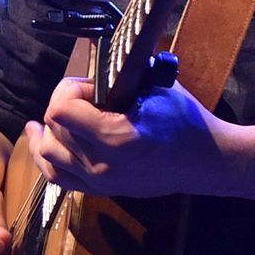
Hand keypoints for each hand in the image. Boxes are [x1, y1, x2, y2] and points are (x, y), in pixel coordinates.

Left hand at [26, 76, 234, 197]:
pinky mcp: (103, 191)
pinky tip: (47, 141)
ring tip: (57, 118)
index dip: (69, 89)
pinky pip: (59, 178)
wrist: (206, 160)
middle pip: (53, 130)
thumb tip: (91, 64)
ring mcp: (101, 181)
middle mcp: (102, 164)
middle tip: (84, 97)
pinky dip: (49, 159)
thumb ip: (118, 80)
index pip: (61, 109)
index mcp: (115, 137)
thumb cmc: (185, 119)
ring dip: (50, 133)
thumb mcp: (154, 87)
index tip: (89, 85)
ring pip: (49, 156)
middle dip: (61, 105)